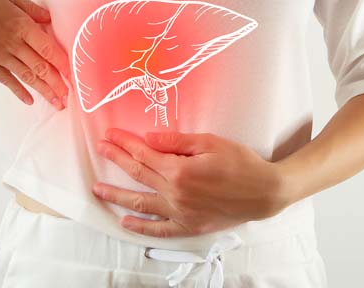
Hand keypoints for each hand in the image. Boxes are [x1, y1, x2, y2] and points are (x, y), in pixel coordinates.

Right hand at [0, 0, 70, 108]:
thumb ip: (28, 6)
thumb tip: (48, 18)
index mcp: (19, 24)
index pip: (48, 48)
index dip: (63, 62)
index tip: (74, 73)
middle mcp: (11, 43)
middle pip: (40, 67)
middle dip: (57, 83)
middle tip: (70, 96)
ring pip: (26, 76)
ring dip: (43, 90)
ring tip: (57, 103)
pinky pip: (5, 80)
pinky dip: (18, 91)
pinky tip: (29, 100)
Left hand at [93, 128, 290, 237]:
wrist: (264, 192)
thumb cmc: (241, 163)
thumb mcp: (210, 142)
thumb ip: (177, 141)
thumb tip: (149, 137)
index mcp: (180, 170)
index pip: (144, 154)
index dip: (125, 143)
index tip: (111, 135)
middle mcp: (175, 193)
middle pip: (138, 174)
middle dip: (117, 159)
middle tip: (101, 149)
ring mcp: (180, 212)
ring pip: (141, 203)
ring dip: (117, 195)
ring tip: (98, 189)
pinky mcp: (188, 225)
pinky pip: (159, 229)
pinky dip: (141, 227)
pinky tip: (125, 222)